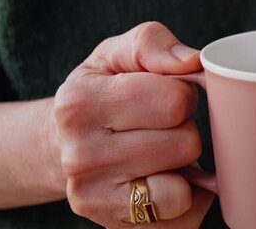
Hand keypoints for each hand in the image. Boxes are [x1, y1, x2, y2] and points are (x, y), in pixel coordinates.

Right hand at [50, 22, 212, 227]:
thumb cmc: (103, 91)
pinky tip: (165, 179)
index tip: (168, 96)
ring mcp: (95, 198)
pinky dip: (186, 197)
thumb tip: (191, 61)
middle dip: (185, 129)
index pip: (175, 101)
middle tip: (162, 127)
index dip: (183, 95)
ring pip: (183, 187)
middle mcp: (80, 156)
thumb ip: (153, 44)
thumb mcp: (117, 54)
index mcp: (80, 103)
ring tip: (160, 152)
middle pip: (186, 143)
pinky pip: (183, 215)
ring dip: (184, 166)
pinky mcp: (116, 226)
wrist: (64, 145)